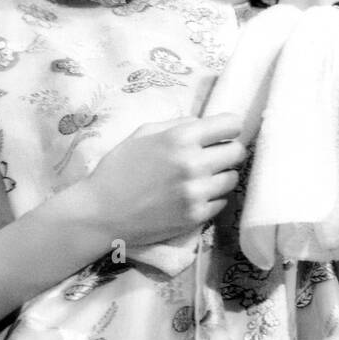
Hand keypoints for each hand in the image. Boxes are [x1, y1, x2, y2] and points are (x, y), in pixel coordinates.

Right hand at [64, 114, 246, 248]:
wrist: (100, 213)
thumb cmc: (118, 169)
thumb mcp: (143, 134)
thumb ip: (178, 124)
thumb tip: (204, 123)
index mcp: (181, 137)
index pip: (231, 124)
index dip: (228, 128)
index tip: (222, 133)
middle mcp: (194, 163)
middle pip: (238, 152)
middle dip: (228, 151)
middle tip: (213, 157)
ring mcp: (197, 192)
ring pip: (232, 178)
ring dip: (221, 176)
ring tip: (202, 178)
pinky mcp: (196, 216)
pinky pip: (222, 202)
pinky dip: (212, 198)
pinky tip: (193, 196)